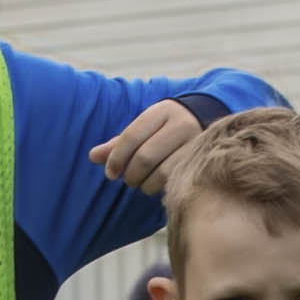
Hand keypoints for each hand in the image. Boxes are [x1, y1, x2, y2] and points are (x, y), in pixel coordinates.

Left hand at [89, 98, 204, 191]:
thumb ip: (119, 144)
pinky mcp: (201, 162)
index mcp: (162, 111)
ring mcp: (195, 144)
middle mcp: (181, 124)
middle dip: (131, 174)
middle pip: (145, 157)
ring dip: (145, 184)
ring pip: (162, 172)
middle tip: (128, 179)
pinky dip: (159, 187)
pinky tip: (156, 185)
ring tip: (141, 183)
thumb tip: (92, 157)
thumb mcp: (144, 129)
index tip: (110, 173)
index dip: (116, 158)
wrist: (206, 123)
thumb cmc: (165, 129)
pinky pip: (175, 181)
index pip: (132, 136)